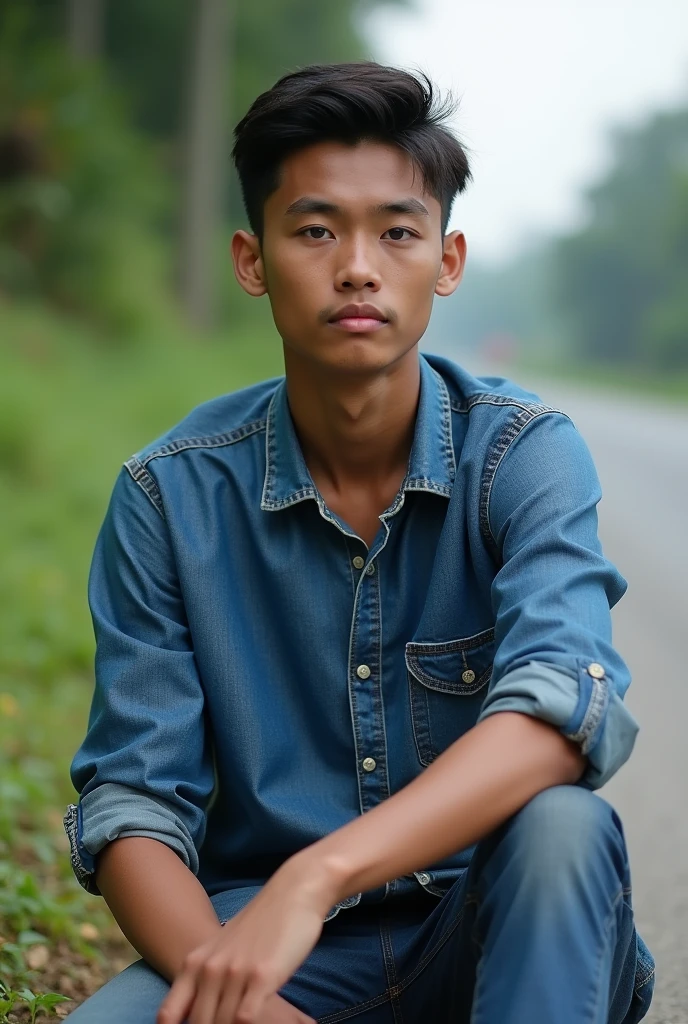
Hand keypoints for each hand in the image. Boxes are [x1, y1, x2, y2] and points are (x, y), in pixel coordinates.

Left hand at [157, 854, 334, 1023]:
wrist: (291, 894)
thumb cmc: (258, 926)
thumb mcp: (219, 949)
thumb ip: (201, 980)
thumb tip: (193, 1014)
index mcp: (194, 964)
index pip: (168, 1015)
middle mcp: (210, 969)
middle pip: (199, 1023)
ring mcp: (235, 972)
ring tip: (247, 1022)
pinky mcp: (262, 975)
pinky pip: (245, 1018)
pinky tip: (262, 1018)